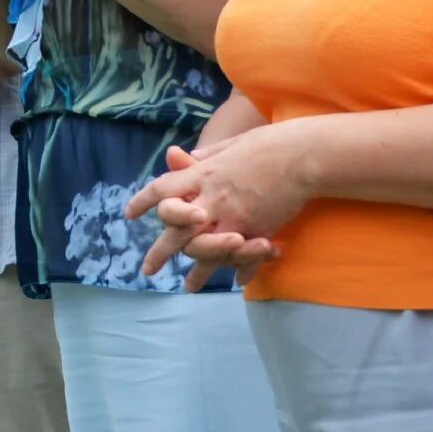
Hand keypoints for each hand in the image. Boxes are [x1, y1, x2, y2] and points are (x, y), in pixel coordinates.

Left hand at [122, 122, 317, 289]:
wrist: (303, 156)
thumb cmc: (269, 144)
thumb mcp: (231, 145)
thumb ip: (207, 156)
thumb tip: (188, 157)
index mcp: (203, 174)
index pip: (162, 189)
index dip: (143, 201)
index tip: (129, 214)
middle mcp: (212, 198)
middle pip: (175, 230)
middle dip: (159, 252)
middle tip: (147, 271)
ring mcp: (234, 217)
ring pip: (206, 252)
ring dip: (196, 273)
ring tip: (188, 287)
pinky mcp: (257, 230)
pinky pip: (242, 257)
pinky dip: (240, 270)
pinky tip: (237, 281)